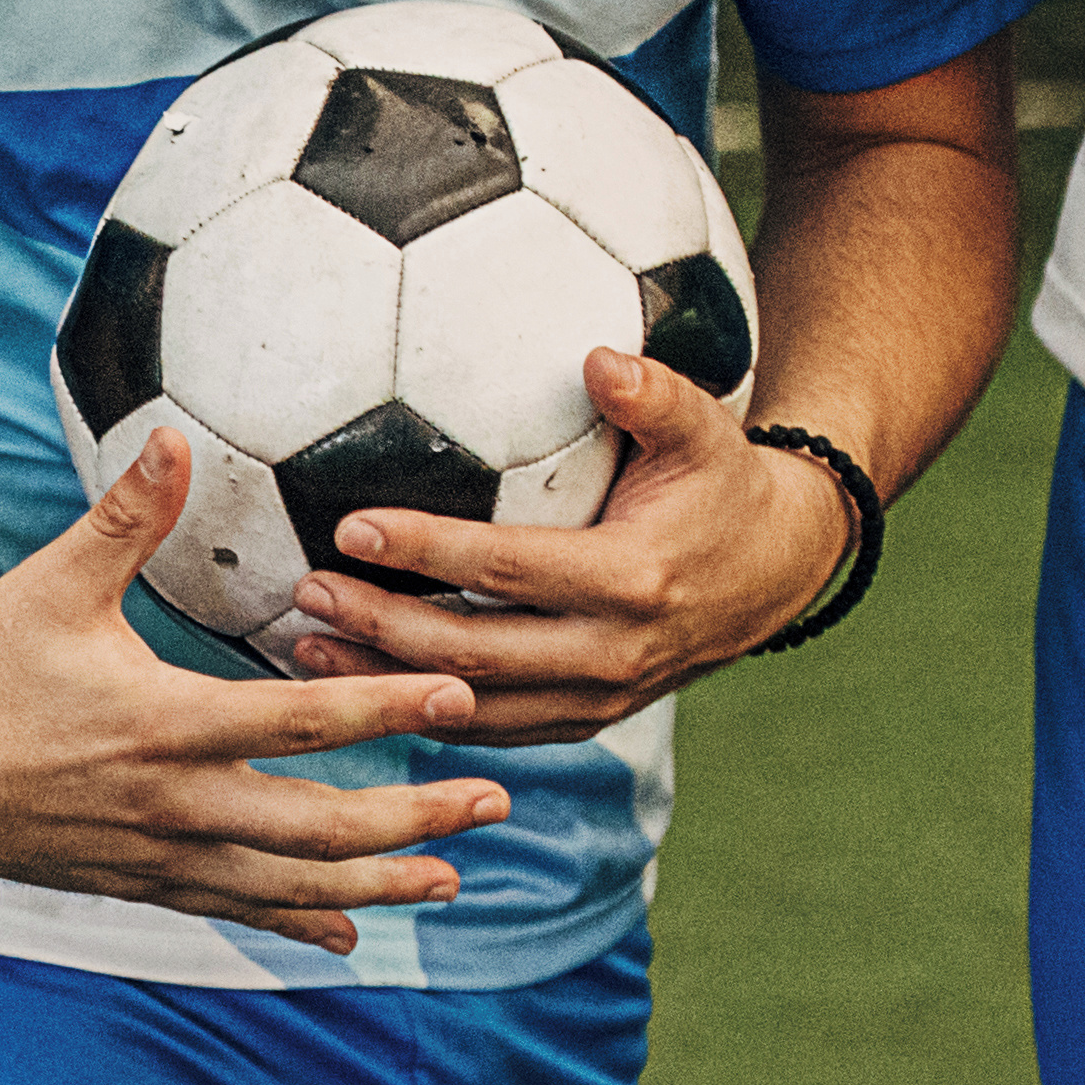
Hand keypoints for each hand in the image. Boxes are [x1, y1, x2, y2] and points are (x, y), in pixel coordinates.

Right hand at [0, 433, 512, 952]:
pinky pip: (236, 910)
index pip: (302, 723)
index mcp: (164, 726)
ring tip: (451, 875)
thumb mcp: (50, 585)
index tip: (462, 695)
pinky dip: (301, 921)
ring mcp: (157, 856)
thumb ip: (125, 516)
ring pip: (289, 885)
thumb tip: (175, 436)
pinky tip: (354, 931)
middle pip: (320, 826)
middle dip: (416, 818)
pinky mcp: (137, 883)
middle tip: (493, 802)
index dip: (390, 709)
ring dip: (378, 880)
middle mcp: (172, 805)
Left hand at [265, 350, 847, 738]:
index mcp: (632, 581)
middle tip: (306, 589)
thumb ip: (654, 393)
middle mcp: (613, 653)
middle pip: (474, 650)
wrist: (778, 572)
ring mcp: (599, 698)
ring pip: (474, 704)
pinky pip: (494, 728)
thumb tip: (598, 357)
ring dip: (384, 680)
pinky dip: (423, 711)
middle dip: (382, 625)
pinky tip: (359, 684)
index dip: (427, 550)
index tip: (351, 529)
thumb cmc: (723, 484)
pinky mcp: (586, 719)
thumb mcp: (706, 430)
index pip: (507, 569)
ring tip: (305, 646)